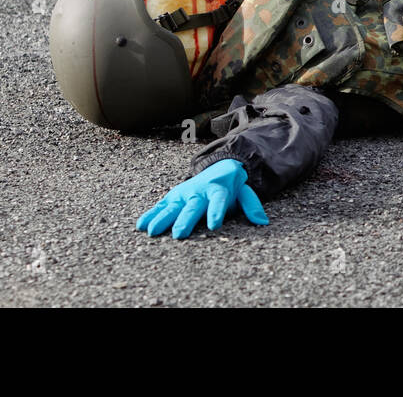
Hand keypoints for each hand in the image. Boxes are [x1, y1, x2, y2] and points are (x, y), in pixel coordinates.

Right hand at [136, 158, 267, 239]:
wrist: (216, 167)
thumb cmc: (230, 186)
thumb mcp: (244, 191)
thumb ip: (251, 204)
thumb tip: (262, 221)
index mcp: (218, 190)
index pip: (218, 201)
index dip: (216, 212)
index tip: (214, 225)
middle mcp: (199, 191)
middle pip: (192, 207)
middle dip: (185, 220)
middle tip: (179, 235)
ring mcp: (184, 193)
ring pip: (172, 207)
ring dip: (162, 219)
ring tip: (152, 232)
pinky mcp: (173, 196)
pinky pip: (160, 206)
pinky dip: (151, 214)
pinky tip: (141, 225)